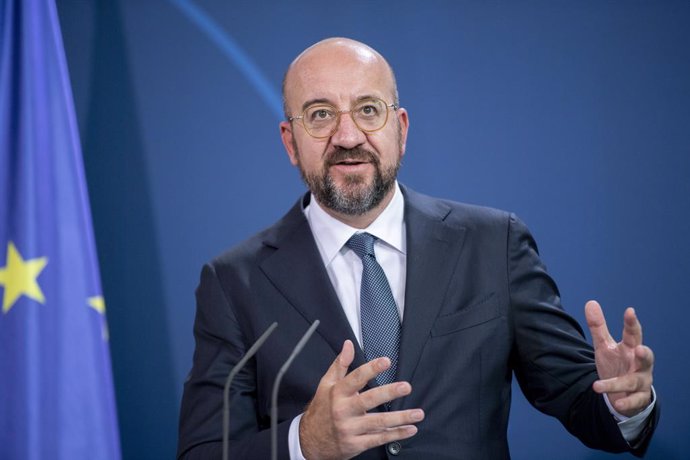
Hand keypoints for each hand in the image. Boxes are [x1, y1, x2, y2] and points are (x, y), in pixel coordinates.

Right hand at [299, 340, 423, 459]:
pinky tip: (409, 429)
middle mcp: (343, 410)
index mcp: (337, 394)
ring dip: (400, 418)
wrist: (310, 441)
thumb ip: (340, 364)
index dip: (371, 369)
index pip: (355, 378)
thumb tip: (348, 345)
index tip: (386, 361)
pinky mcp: (356, 444)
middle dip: (389, 392)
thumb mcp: (326, 385)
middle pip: (369, 399)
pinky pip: (379, 439)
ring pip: (378, 422)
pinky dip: (396, 434)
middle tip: (406, 387)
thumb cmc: (321, 410)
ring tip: (417, 413)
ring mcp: (350, 429)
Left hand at [585, 300, 653, 416]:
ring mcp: (641, 381)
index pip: (633, 334)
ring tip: (598, 386)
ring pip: (634, 382)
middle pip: (647, 358)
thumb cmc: (616, 364)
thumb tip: (590, 302)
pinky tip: (616, 404)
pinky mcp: (639, 398)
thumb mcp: (604, 346)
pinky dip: (626, 403)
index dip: (632, 323)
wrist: (624, 392)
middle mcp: (640, 364)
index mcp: (631, 349)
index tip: (630, 311)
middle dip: (645, 354)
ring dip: (618, 384)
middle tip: (641, 349)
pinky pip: (635, 401)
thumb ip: (598, 327)